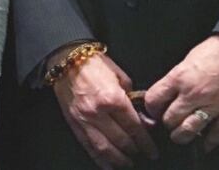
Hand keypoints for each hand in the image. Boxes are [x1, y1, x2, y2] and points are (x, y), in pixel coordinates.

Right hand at [52, 50, 156, 167]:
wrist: (65, 59)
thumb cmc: (94, 64)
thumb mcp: (120, 77)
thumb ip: (133, 99)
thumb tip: (144, 120)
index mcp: (112, 98)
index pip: (134, 127)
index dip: (146, 142)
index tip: (152, 150)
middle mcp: (98, 112)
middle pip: (121, 140)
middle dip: (135, 150)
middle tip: (144, 155)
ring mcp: (84, 119)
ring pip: (104, 148)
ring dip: (119, 159)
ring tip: (128, 163)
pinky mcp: (73, 123)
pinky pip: (88, 146)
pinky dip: (99, 159)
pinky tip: (108, 165)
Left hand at [144, 34, 218, 150]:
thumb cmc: (217, 50)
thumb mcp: (187, 60)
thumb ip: (176, 79)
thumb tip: (167, 94)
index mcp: (179, 77)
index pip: (154, 100)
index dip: (151, 108)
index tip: (153, 110)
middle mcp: (193, 94)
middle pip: (170, 119)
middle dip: (166, 123)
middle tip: (168, 123)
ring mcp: (214, 105)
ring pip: (189, 130)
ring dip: (182, 136)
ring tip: (180, 135)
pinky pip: (217, 133)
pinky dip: (209, 143)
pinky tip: (203, 145)